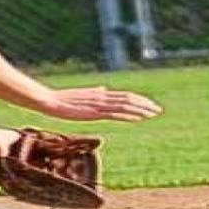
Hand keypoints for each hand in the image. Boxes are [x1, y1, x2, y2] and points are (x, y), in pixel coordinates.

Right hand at [41, 87, 162, 121]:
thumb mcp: (83, 95)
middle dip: (145, 105)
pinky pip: (114, 113)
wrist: (49, 101)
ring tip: (153, 114)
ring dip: (140, 110)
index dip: (140, 101)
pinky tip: (137, 118)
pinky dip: (128, 115)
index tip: (152, 106)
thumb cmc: (64, 100)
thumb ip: (96, 92)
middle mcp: (103, 97)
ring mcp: (98, 104)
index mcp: (102, 94)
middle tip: (159, 111)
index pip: (126, 96)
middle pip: (129, 99)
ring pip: (125, 106)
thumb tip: (105, 89)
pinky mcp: (93, 112)